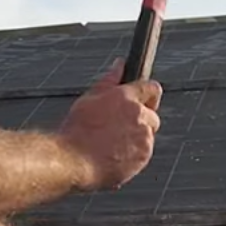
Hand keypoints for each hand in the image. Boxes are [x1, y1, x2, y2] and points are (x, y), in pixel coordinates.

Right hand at [59, 60, 161, 190]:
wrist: (72, 160)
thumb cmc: (76, 131)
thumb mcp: (89, 99)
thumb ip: (109, 80)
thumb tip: (120, 65)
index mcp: (126, 97)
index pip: (152, 88)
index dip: (148, 95)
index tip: (144, 101)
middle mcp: (139, 115)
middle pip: (152, 115)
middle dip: (141, 120)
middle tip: (119, 128)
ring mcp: (143, 137)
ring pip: (147, 136)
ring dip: (136, 139)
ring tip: (111, 144)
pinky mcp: (143, 156)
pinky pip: (144, 154)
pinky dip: (134, 155)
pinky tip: (114, 156)